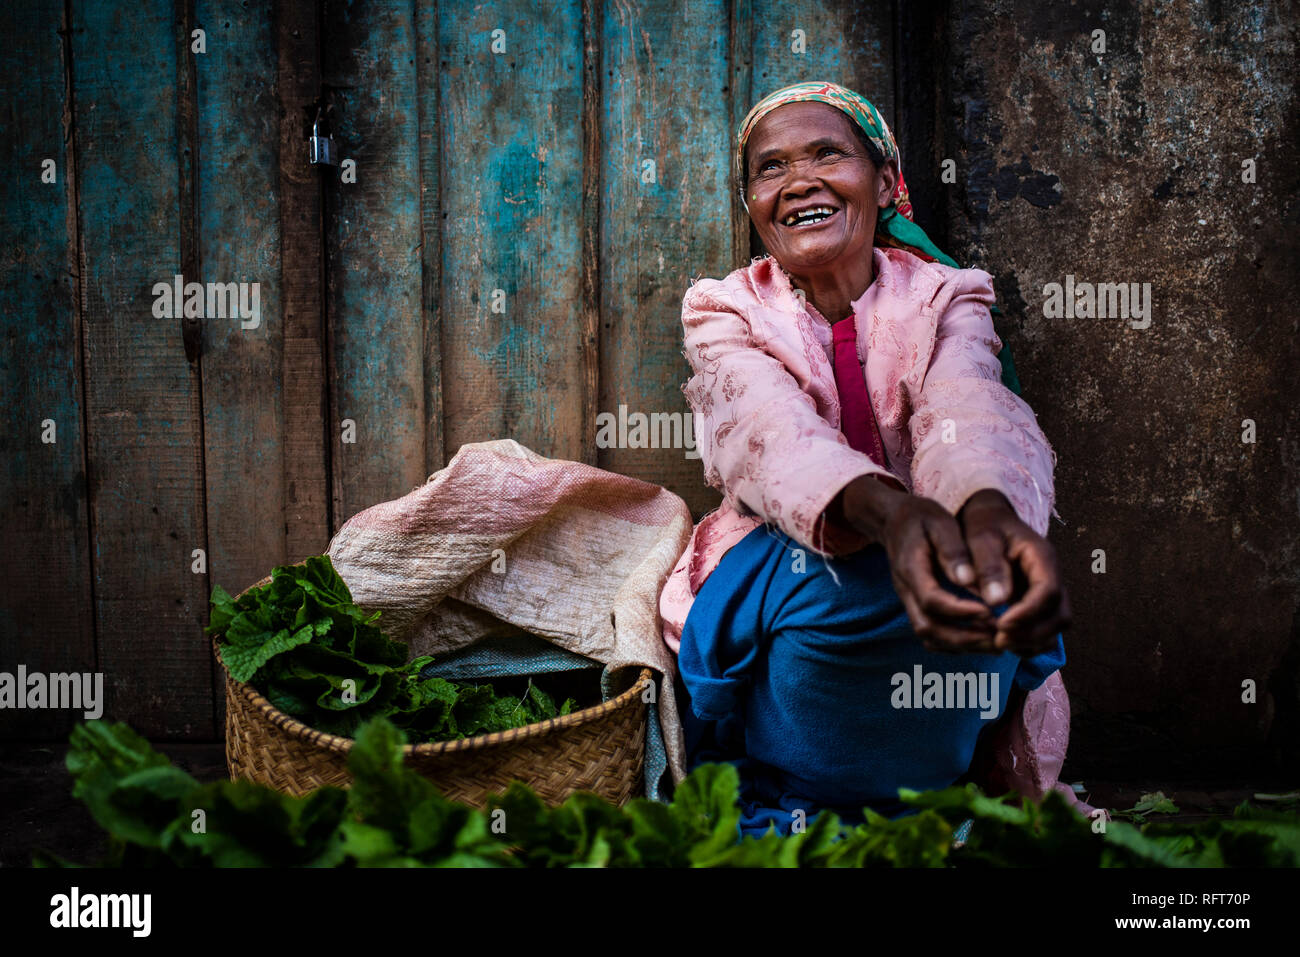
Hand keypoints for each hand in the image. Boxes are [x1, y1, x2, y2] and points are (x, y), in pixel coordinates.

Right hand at [833, 476, 998, 652]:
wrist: (892, 520)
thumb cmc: (919, 517)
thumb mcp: (938, 521)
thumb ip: (952, 551)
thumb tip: (968, 580)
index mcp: (910, 568)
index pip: (932, 601)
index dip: (961, 611)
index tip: (991, 612)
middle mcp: (905, 590)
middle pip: (929, 628)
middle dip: (965, 638)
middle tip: (999, 636)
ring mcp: (908, 600)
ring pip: (929, 636)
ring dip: (963, 645)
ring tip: (996, 641)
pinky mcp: (915, 605)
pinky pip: (931, 634)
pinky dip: (955, 642)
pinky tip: (981, 636)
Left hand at [955, 489, 1071, 655]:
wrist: (988, 519)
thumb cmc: (983, 526)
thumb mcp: (981, 538)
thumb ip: (989, 566)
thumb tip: (997, 601)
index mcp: (1041, 556)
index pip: (1048, 591)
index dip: (1028, 613)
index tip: (1001, 623)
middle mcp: (1051, 575)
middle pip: (1060, 615)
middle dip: (1031, 633)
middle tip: (998, 639)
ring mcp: (1048, 591)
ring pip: (1056, 627)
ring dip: (1032, 642)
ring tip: (1000, 643)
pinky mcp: (1038, 603)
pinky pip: (1046, 630)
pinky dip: (1030, 643)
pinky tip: (1005, 643)